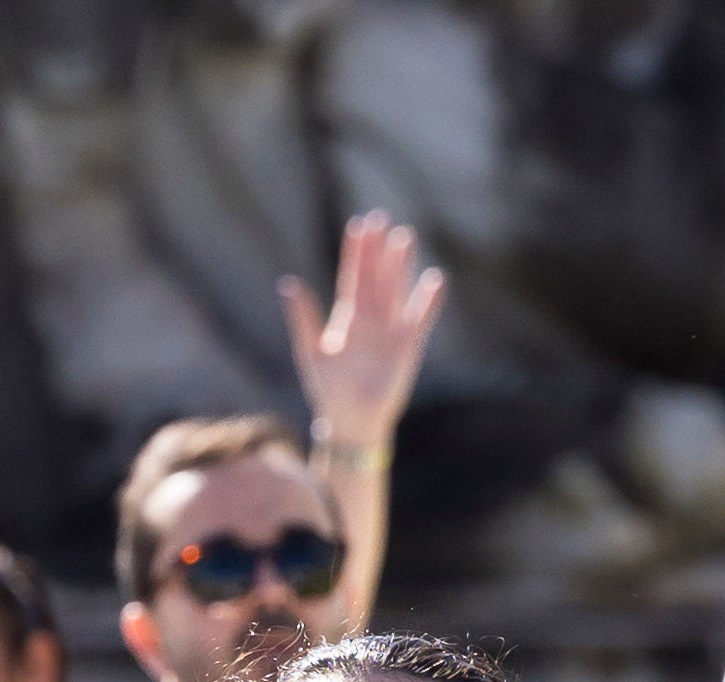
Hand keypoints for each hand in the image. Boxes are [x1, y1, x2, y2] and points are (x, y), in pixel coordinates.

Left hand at [283, 212, 444, 452]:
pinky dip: (429, 301)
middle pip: (376, 276)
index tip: (359, 225)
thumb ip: (302, 318)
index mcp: (346, 317)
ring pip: (397, 290)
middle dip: (378, 249)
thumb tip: (288, 284)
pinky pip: (421, 318)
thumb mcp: (310, 352)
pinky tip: (436, 279)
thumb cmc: (327, 389)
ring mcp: (391, 330)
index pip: (352, 275)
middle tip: (381, 218)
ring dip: (401, 266)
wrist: (352, 420)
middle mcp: (370, 318)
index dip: (356, 251)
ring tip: (405, 238)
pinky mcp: (409, 346)